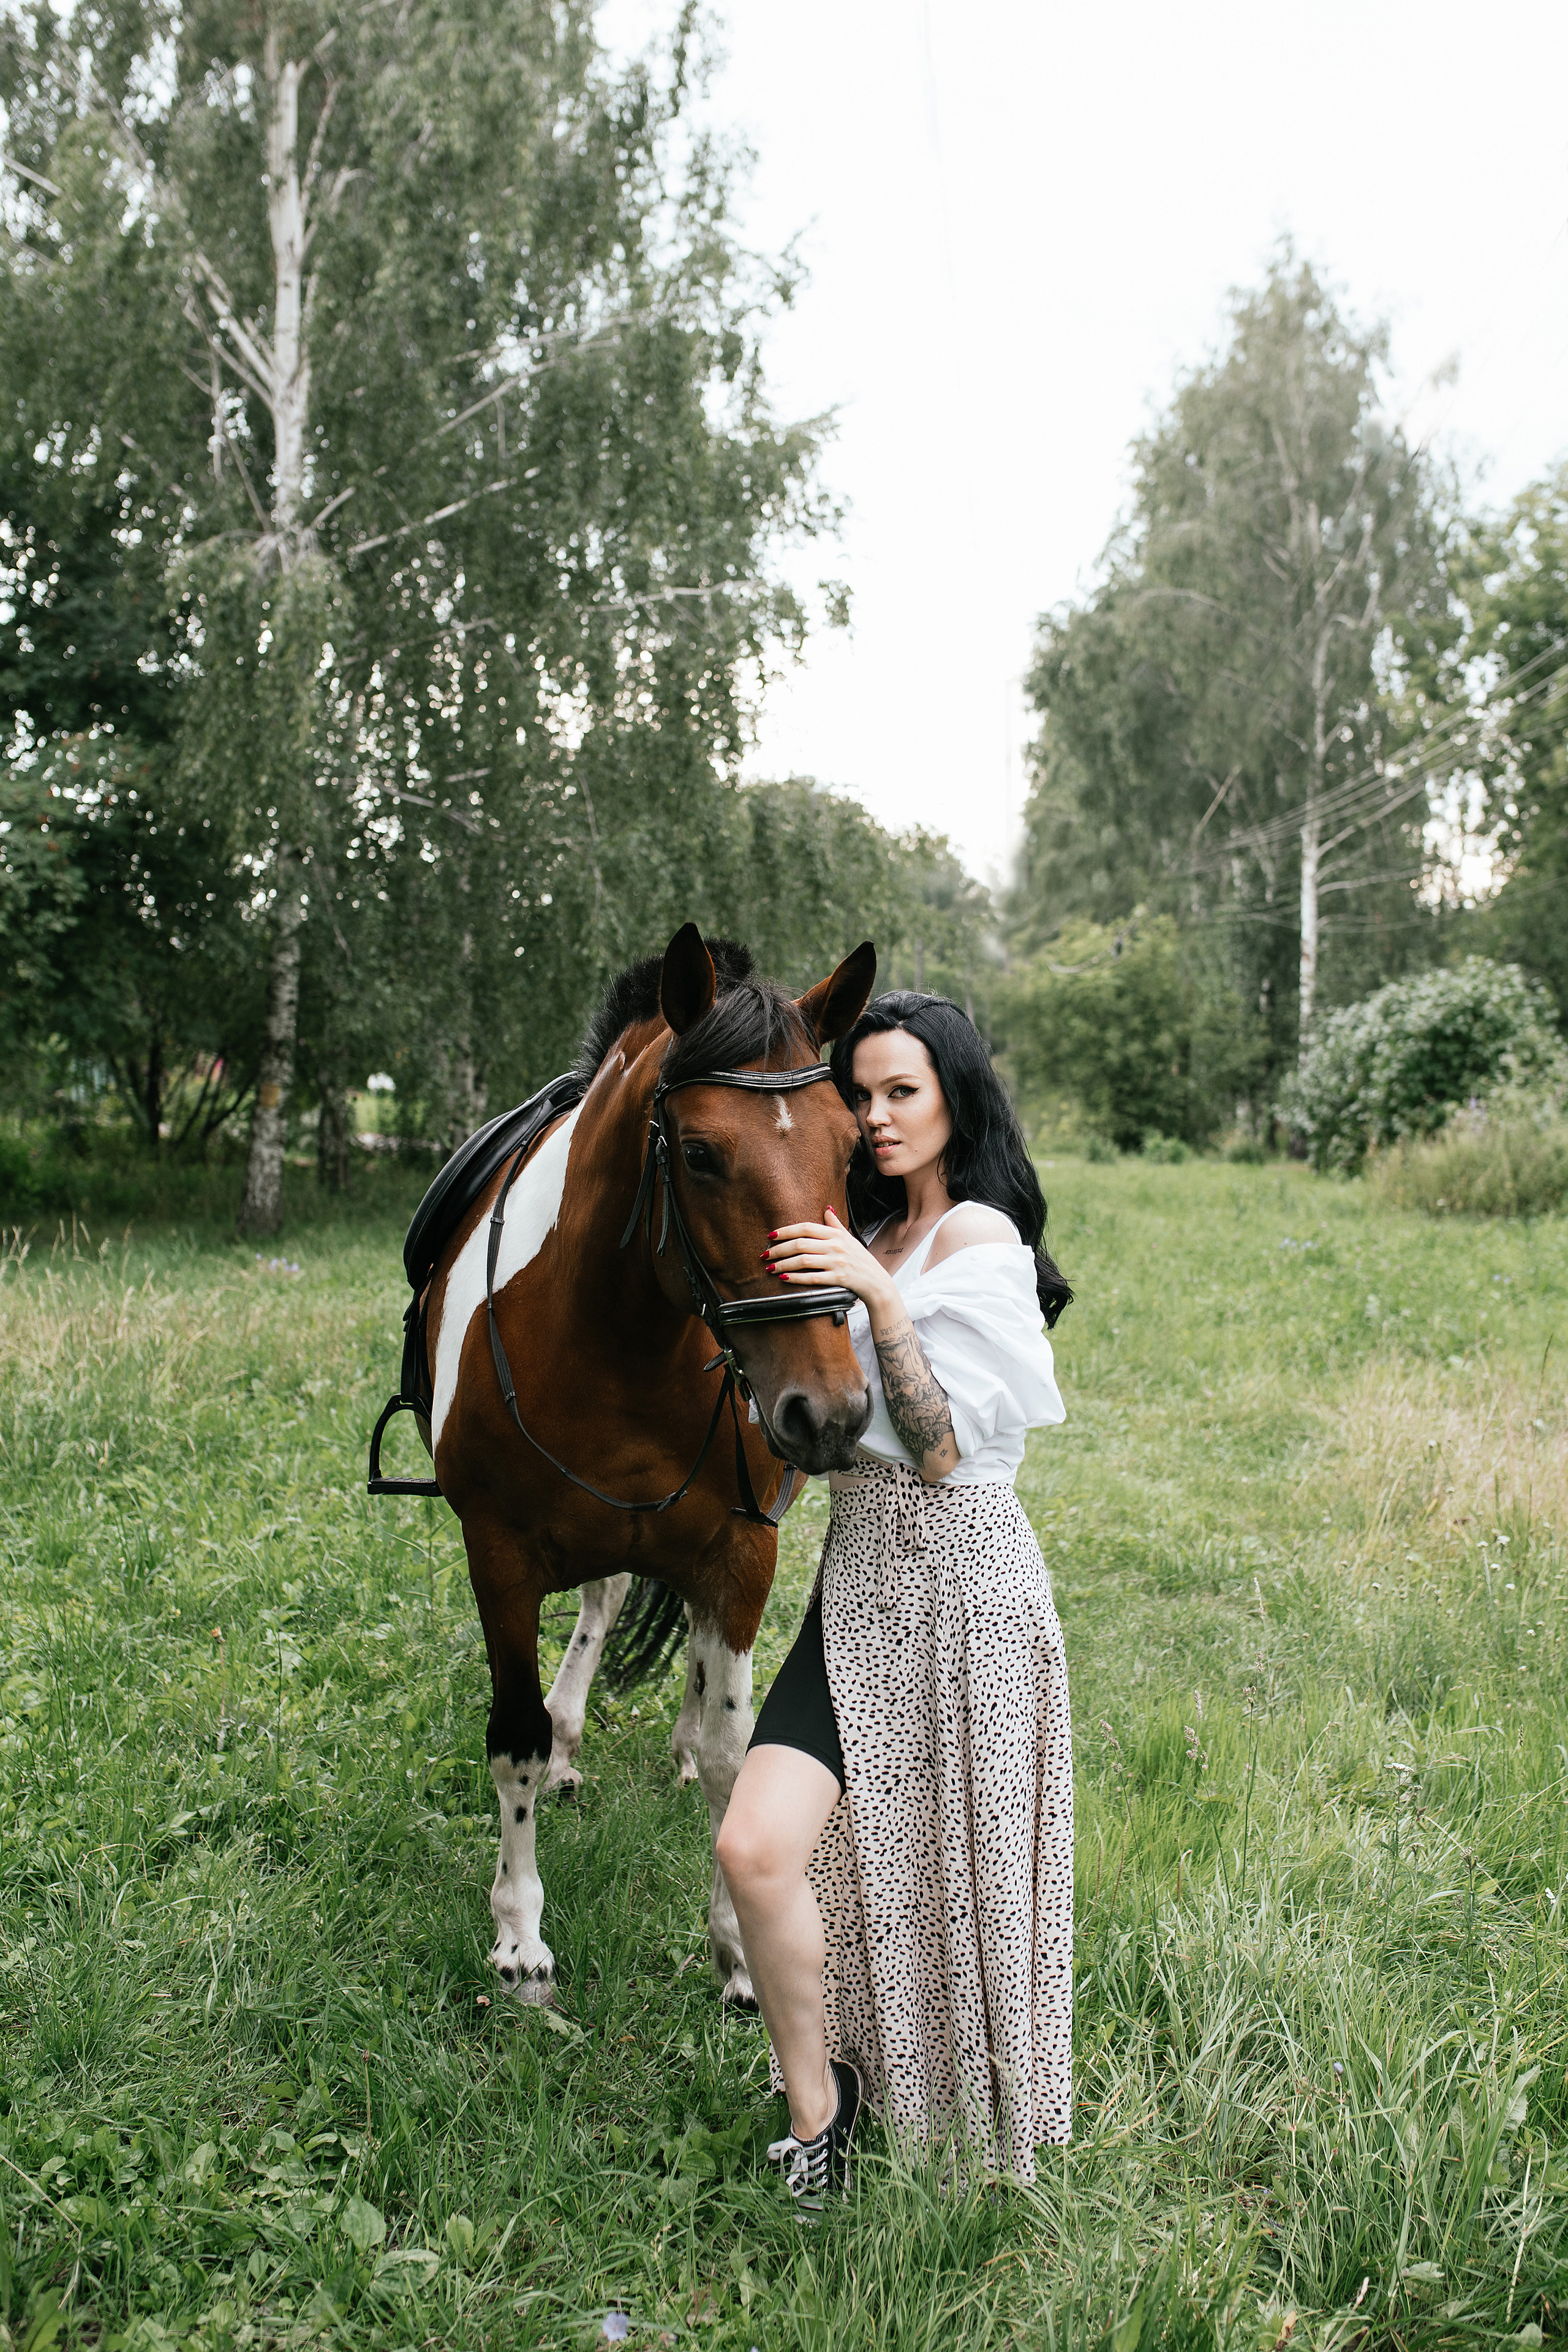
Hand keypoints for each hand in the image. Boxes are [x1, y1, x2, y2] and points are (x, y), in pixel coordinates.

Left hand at [761, 1207, 892, 1311]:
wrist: (876, 1282)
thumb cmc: (861, 1259)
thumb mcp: (849, 1238)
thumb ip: (835, 1225)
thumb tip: (827, 1209)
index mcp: (836, 1234)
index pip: (806, 1227)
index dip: (786, 1231)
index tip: (771, 1236)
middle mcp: (835, 1246)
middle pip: (800, 1244)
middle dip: (778, 1249)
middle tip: (765, 1254)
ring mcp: (837, 1262)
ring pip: (803, 1261)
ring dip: (783, 1264)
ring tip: (770, 1268)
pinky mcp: (838, 1279)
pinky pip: (812, 1278)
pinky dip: (796, 1278)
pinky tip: (784, 1278)